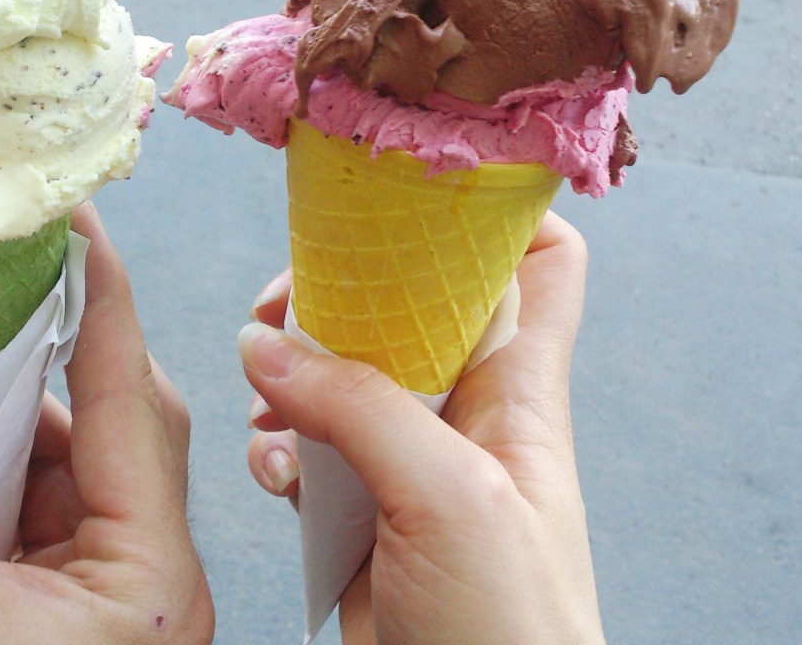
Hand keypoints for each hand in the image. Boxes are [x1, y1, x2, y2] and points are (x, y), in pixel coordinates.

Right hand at [0, 204, 213, 644]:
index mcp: (148, 585)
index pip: (133, 400)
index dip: (99, 296)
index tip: (73, 218)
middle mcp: (143, 592)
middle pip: (106, 428)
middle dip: (34, 353)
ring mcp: (99, 609)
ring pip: (60, 470)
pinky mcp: (48, 622)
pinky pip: (26, 516)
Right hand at [241, 211, 604, 644]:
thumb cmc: (509, 629)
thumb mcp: (449, 496)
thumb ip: (358, 406)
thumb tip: (264, 345)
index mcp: (517, 391)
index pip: (536, 261)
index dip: (488, 216)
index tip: (409, 200)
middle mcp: (467, 417)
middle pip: (410, 308)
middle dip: (343, 296)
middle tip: (283, 309)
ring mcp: (413, 468)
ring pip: (347, 378)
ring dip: (295, 377)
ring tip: (268, 404)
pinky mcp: (364, 517)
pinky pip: (312, 452)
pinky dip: (280, 449)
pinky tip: (272, 469)